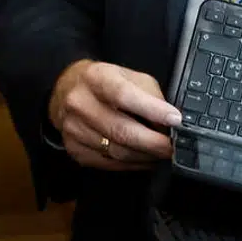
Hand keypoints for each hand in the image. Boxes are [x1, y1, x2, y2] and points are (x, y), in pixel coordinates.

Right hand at [49, 58, 180, 169]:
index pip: (124, 95)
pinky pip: (107, 163)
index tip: (174, 119)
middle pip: (121, 130)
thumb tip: (170, 120)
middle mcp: (80, 104)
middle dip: (153, 142)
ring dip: (145, 156)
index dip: (152, 109)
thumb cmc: (105, 82)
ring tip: (162, 154)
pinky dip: (131, 164)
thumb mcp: (129, 76)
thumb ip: (149, 95)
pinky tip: (144, 160)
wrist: (67, 90)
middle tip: (173, 147)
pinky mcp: (74, 149)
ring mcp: (74, 129)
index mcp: (96, 78)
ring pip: (116, 151)